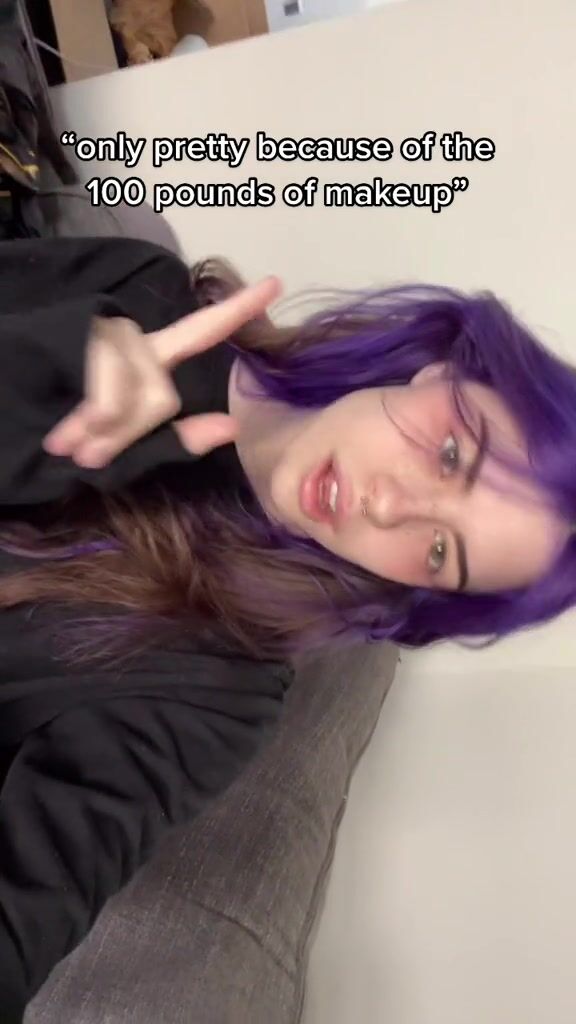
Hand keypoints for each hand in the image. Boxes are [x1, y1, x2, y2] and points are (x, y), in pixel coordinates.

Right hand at [42, 276, 281, 468]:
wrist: (8, 422)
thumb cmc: (68, 439)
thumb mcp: (125, 451)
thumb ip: (173, 440)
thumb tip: (230, 426)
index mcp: (150, 359)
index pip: (200, 332)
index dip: (237, 309)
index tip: (275, 283)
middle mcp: (133, 338)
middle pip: (164, 398)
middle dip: (129, 436)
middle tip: (89, 454)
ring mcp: (107, 334)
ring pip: (141, 399)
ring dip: (106, 435)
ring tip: (68, 444)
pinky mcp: (84, 339)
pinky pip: (111, 399)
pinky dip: (92, 427)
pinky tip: (63, 438)